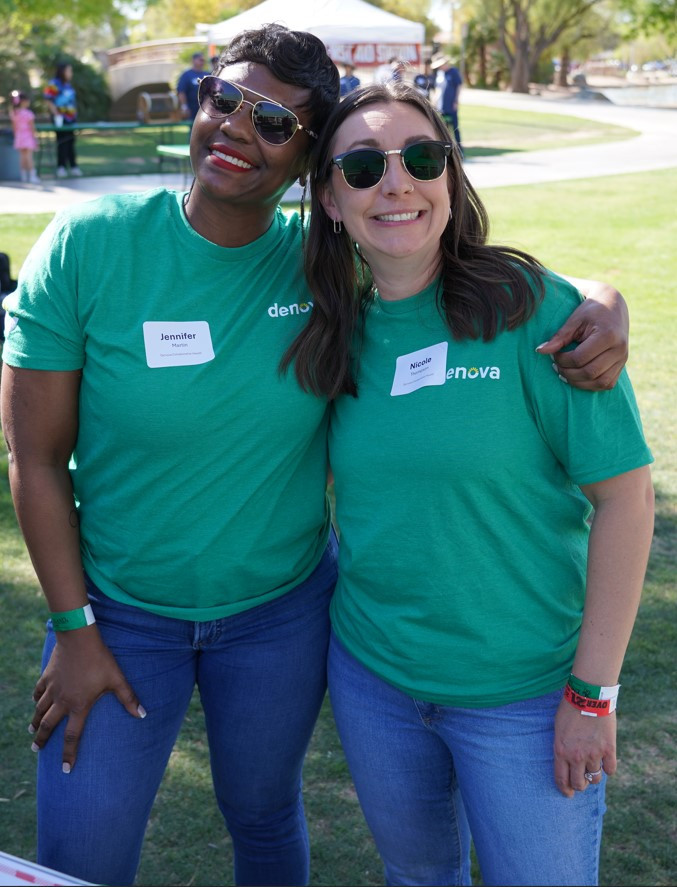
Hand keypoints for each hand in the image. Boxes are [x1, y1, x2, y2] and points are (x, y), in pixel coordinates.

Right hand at [30, 626, 145, 771]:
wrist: (79, 638)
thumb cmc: (100, 659)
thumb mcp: (117, 678)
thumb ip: (128, 698)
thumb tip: (143, 714)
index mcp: (79, 705)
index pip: (72, 736)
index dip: (69, 754)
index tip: (66, 769)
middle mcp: (62, 701)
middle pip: (48, 726)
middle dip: (41, 740)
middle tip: (36, 750)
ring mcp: (52, 689)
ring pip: (39, 710)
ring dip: (35, 722)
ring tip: (32, 730)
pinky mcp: (47, 677)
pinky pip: (38, 692)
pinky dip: (36, 699)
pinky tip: (35, 702)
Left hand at [535, 283, 628, 389]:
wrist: (613, 305)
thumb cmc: (591, 311)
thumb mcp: (574, 320)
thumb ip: (559, 337)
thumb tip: (539, 351)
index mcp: (608, 335)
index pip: (580, 358)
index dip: (562, 360)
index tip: (553, 354)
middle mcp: (619, 349)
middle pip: (590, 373)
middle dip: (568, 373)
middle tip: (556, 366)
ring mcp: (623, 359)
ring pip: (600, 383)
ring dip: (579, 382)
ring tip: (565, 373)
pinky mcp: (622, 365)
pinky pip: (607, 383)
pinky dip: (590, 385)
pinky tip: (577, 377)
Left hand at [553, 697, 616, 797]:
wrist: (588, 696)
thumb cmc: (569, 708)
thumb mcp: (558, 729)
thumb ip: (562, 746)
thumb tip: (566, 760)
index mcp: (561, 751)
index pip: (561, 779)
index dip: (565, 790)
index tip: (568, 794)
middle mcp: (577, 756)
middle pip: (580, 784)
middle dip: (580, 785)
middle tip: (582, 781)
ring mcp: (594, 754)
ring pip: (596, 778)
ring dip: (594, 776)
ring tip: (593, 768)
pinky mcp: (609, 749)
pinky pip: (611, 769)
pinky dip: (609, 768)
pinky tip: (606, 762)